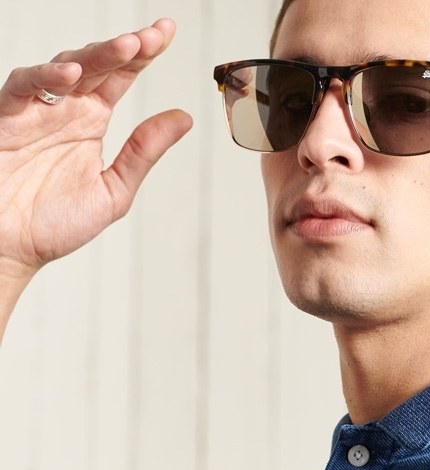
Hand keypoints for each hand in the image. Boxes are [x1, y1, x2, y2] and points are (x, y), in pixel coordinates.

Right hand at [0, 19, 191, 284]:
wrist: (11, 248)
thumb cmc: (53, 224)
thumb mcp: (113, 190)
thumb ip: (144, 153)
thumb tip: (183, 119)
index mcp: (90, 121)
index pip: (120, 77)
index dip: (143, 54)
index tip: (166, 33)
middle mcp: (64, 109)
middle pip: (97, 65)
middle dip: (125, 48)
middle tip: (152, 37)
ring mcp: (35, 109)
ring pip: (64, 67)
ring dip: (95, 55)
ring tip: (125, 49)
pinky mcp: (7, 116)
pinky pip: (25, 85)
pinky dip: (46, 77)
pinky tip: (72, 74)